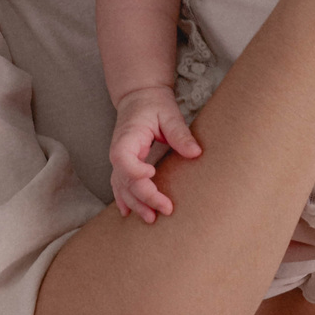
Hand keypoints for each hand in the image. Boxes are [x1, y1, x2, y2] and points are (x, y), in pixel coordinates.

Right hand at [110, 86, 201, 222]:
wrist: (139, 96)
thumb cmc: (154, 103)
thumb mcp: (169, 113)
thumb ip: (180, 133)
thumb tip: (195, 153)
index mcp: (127, 137)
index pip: (122, 158)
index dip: (135, 171)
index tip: (152, 174)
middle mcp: (119, 151)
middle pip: (125, 179)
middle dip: (144, 196)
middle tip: (166, 209)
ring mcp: (119, 159)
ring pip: (121, 186)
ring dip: (135, 203)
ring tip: (151, 218)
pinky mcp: (124, 164)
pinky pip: (119, 185)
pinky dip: (124, 199)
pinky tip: (128, 212)